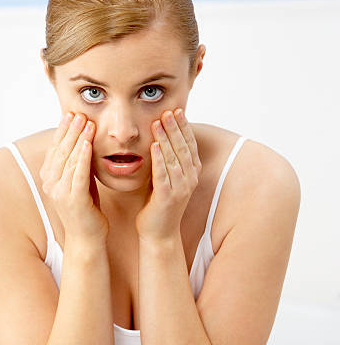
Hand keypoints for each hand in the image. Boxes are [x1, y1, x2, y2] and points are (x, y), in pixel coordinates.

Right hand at [40, 112, 108, 243]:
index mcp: (50, 179)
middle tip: (77, 112)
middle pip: (60, 151)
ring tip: (86, 122)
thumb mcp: (81, 181)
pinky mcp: (74, 199)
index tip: (70, 114)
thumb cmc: (86, 209)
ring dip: (77, 138)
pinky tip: (88, 143)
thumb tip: (83, 141)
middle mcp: (51, 184)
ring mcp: (60, 192)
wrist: (87, 238)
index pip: (55, 149)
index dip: (62, 130)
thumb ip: (78, 164)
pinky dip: (83, 156)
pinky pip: (78, 173)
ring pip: (68, 159)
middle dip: (69, 130)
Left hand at [135, 108, 201, 241]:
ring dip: (167, 139)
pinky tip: (154, 145)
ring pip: (174, 159)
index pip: (189, 145)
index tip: (177, 111)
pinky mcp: (167, 198)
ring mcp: (180, 189)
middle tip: (168, 111)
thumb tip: (160, 139)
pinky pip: (163, 174)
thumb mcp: (166, 179)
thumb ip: (166, 161)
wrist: (159, 233)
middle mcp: (189, 180)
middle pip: (184, 148)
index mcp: (191, 174)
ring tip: (159, 122)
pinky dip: (159, 159)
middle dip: (176, 128)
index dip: (184, 128)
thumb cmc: (159, 205)